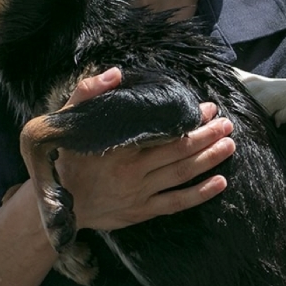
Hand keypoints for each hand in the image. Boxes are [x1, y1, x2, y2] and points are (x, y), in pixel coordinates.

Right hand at [52, 68, 235, 231]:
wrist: (56, 204)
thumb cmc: (63, 157)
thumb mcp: (65, 122)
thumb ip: (87, 94)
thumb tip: (115, 73)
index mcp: (117, 146)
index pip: (162, 130)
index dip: (189, 119)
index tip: (207, 108)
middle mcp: (131, 172)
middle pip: (179, 151)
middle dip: (207, 135)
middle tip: (226, 123)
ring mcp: (138, 194)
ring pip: (182, 174)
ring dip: (209, 158)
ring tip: (229, 144)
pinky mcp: (141, 211)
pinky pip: (176, 203)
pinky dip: (200, 194)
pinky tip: (221, 182)